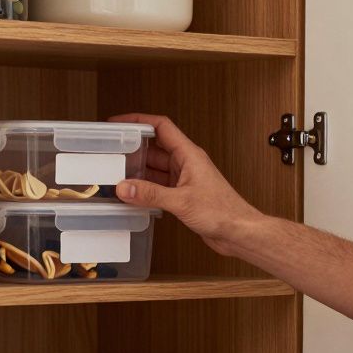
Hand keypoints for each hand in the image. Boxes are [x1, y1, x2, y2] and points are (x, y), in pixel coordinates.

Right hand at [109, 113, 264, 256]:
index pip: (161, 127)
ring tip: (118, 175)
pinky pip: (159, 186)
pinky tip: (134, 195)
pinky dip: (146, 189)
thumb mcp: (182, 201)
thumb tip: (125, 187)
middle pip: (155, 148)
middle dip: (134, 149)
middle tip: (114, 152)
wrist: (238, 231)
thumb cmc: (223, 211)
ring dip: (139, 172)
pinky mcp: (183, 195)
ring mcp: (185, 179)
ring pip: (156, 169)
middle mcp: (186, 164)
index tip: (120, 122)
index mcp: (189, 154)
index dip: (140, 121)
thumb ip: (151, 194)